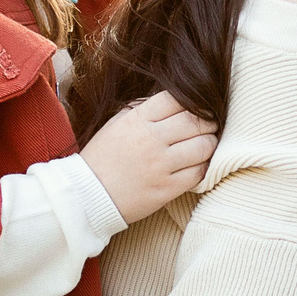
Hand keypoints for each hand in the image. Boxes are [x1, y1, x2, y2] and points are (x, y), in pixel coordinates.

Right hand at [81, 91, 217, 222]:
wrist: (86, 197)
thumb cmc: (102, 158)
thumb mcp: (116, 124)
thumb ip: (144, 109)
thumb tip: (173, 100)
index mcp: (138, 120)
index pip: (177, 99)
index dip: (193, 101)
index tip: (196, 108)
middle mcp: (151, 140)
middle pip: (196, 121)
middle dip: (208, 121)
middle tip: (208, 126)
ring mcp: (160, 165)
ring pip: (204, 146)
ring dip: (210, 143)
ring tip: (205, 144)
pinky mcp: (167, 189)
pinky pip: (199, 172)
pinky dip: (204, 167)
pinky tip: (197, 164)